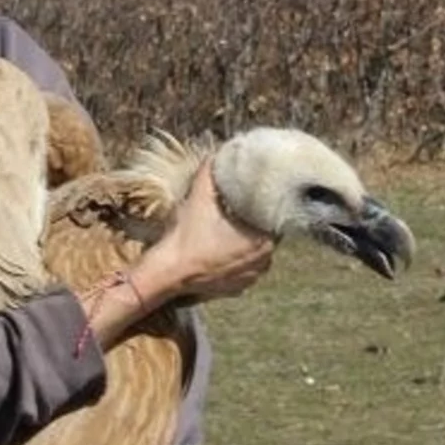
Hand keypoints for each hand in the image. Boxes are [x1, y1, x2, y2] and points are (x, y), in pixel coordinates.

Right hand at [134, 162, 273, 302]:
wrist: (168, 273)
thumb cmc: (187, 237)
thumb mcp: (199, 198)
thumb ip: (209, 173)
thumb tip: (214, 155)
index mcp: (263, 241)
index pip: (276, 218)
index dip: (267, 206)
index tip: (257, 197)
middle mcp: (264, 262)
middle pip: (267, 235)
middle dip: (256, 223)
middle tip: (241, 210)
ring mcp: (251, 278)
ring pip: (257, 254)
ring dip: (248, 242)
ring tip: (231, 229)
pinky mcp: (238, 289)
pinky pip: (245, 270)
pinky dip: (237, 260)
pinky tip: (223, 251)